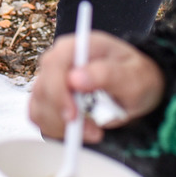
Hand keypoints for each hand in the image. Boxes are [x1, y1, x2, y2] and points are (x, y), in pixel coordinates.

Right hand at [28, 31, 164, 143]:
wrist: (137, 88)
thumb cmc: (137, 77)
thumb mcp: (134, 76)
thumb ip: (107, 74)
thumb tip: (75, 78)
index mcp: (80, 45)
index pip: (54, 63)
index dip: (58, 91)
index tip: (73, 116)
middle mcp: (61, 59)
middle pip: (42, 86)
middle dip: (62, 114)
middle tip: (92, 131)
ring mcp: (52, 77)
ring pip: (38, 103)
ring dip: (61, 125)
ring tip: (92, 131)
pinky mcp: (49, 96)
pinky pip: (39, 114)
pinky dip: (55, 128)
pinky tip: (77, 131)